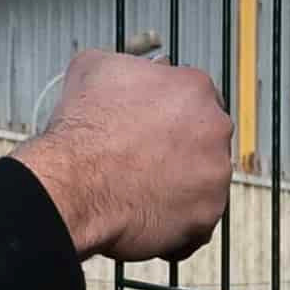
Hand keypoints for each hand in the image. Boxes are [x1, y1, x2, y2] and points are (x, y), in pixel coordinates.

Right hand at [22, 46, 235, 263]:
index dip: (171, 116)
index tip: (154, 129)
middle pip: (205, 141)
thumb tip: (134, 65)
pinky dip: (177, 225)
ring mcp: (215, 175)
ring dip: (180, 188)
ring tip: (141, 192)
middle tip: (146, 162)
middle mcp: (215, 129)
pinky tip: (147, 217)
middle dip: (180, 151)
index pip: (196, 100)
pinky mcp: (206, 216)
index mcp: (194, 89)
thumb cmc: (82, 130)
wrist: (73, 183)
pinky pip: (197, 224)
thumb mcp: (94, 68)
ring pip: (203, 183)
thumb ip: (128, 64)